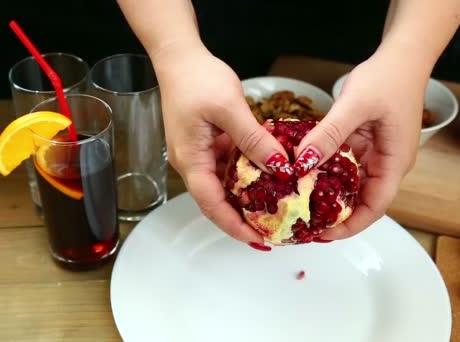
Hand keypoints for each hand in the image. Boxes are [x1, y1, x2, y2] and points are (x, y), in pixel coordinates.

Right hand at [151, 42, 286, 244]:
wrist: (179, 57)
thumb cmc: (196, 79)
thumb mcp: (229, 108)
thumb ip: (254, 140)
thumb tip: (279, 168)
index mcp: (191, 160)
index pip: (212, 205)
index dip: (234, 226)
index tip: (259, 240)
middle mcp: (192, 162)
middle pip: (217, 201)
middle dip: (243, 219)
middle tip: (273, 230)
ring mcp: (199, 153)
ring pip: (223, 185)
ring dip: (246, 198)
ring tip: (275, 209)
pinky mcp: (207, 143)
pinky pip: (227, 166)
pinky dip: (246, 174)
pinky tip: (267, 175)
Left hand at [295, 51, 427, 240]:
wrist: (400, 57)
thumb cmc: (388, 79)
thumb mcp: (355, 105)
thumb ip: (329, 134)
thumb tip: (302, 162)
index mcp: (393, 163)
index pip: (373, 207)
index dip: (349, 226)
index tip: (321, 234)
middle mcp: (384, 164)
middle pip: (358, 201)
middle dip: (332, 215)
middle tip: (300, 221)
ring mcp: (372, 154)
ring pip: (347, 184)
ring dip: (324, 194)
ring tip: (295, 202)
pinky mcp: (360, 143)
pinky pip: (340, 164)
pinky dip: (322, 170)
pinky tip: (300, 171)